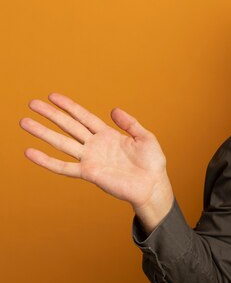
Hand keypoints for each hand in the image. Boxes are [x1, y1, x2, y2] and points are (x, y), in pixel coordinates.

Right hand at [20, 93, 172, 231]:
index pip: (83, 117)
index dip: (69, 106)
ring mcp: (90, 159)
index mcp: (108, 135)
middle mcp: (95, 145)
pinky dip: (46, 161)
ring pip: (61, 142)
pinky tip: (30, 152)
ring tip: (25, 122)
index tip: (52, 96)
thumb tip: (113, 109)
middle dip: (50, 115)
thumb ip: (129, 123)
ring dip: (43, 133)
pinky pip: (63, 167)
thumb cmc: (152, 163)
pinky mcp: (88, 173)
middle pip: (68, 126)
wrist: (153, 185)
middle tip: (32, 104)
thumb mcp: (145, 137)